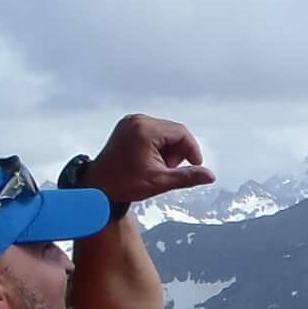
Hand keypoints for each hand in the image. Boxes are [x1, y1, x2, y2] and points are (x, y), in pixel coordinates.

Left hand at [89, 114, 215, 207]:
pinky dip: (157, 146)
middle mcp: (137, 121)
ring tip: (158, 166)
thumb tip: (210, 176)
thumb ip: (187, 177)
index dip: (192, 150)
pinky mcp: (126, 127)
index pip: (181, 133)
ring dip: (168, 149)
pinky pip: (152, 132)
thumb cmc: (124, 184)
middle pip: (173, 131)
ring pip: (164, 132)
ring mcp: (130, 122)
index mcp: (145, 130)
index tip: (194, 166)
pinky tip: (151, 161)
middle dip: (178, 151)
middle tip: (170, 169)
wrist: (97, 187)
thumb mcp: (160, 182)